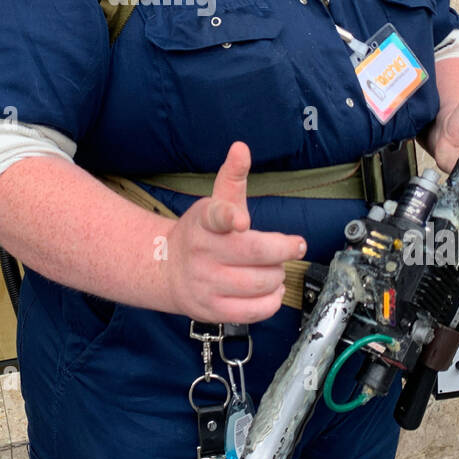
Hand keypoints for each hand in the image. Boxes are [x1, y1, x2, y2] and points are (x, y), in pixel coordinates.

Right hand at [163, 141, 306, 324]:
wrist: (164, 270)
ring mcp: (206, 283)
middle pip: (254, 253)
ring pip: (261, 282)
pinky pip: (255, 310)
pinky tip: (270, 289)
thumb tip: (241, 147)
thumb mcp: (212, 203)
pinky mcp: (213, 310)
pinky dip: (272, 299)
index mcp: (204, 222)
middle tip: (293, 246)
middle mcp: (202, 253)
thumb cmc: (201, 234)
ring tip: (274, 268)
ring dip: (278, 274)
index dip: (229, 217)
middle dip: (283, 249)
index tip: (240, 219)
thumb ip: (232, 178)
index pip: (215, 217)